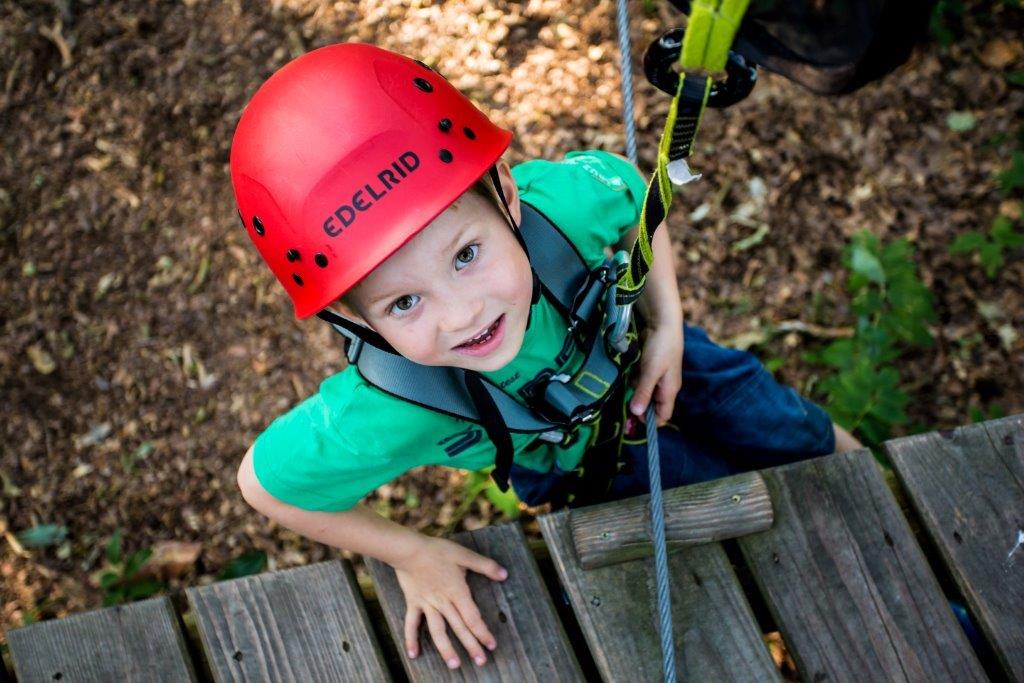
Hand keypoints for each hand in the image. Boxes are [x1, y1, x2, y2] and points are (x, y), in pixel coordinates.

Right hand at [392, 535, 507, 668]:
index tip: (491, 645)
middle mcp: (442, 602)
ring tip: (454, 665)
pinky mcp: (413, 603)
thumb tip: (504, 574)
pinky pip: (411, 624)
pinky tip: (413, 654)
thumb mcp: (464, 554)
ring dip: (446, 649)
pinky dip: (411, 639)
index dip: (483, 632)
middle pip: (459, 628)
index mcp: (457, 592)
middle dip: (471, 645)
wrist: (408, 549)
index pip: (472, 617)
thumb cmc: (437, 550)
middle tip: (481, 662)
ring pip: (437, 631)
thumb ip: (485, 565)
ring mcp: (427, 605)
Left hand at [628, 323, 682, 425]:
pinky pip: (639, 380)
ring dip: (633, 390)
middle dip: (638, 404)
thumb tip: (636, 414)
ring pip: (642, 392)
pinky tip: (628, 372)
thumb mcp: (651, 371)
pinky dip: (633, 379)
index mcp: (669, 391)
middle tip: (623, 401)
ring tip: (627, 381)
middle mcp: (664, 387)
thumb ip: (644, 392)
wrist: (662, 322)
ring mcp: (656, 377)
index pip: (663, 416)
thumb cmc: (661, 347)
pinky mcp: (649, 368)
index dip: (650, 421)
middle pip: (651, 406)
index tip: (632, 419)